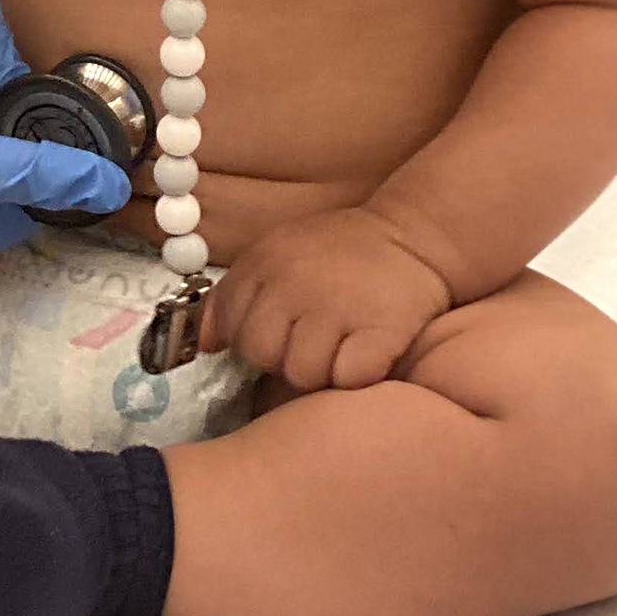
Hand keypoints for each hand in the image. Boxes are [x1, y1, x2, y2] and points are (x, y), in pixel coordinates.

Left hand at [200, 204, 453, 391]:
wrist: (412, 237)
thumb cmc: (339, 252)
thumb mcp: (276, 254)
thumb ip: (235, 294)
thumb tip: (204, 343)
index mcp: (263, 263)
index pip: (230, 326)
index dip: (251, 337)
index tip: (279, 330)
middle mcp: (293, 284)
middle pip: (261, 354)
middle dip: (281, 357)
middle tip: (313, 340)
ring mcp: (336, 308)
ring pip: (302, 374)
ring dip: (321, 371)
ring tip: (341, 346)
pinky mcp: (379, 332)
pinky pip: (347, 378)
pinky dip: (356, 375)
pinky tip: (365, 354)